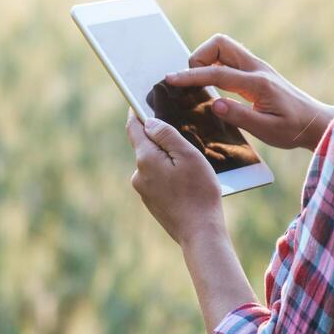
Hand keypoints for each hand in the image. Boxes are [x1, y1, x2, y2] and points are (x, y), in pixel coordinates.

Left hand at [127, 111, 224, 246]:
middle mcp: (139, 174)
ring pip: (154, 163)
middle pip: (145, 146)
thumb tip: (147, 122)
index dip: (136, 112)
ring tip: (191, 165)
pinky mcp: (152, 202)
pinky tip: (187, 182)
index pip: (134, 128)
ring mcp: (144, 191)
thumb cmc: (198, 191)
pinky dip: (169, 175)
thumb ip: (166, 134)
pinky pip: (158, 179)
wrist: (200, 233)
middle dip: (159, 138)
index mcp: (145, 159)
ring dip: (167, 159)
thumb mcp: (187, 155)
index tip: (137, 100)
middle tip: (180, 133)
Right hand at [165, 34, 333, 150]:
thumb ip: (240, 117)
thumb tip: (215, 104)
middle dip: (199, 57)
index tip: (171, 79)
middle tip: (191, 81)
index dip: (192, 76)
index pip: (218, 73)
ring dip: (206, 59)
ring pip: (223, 47)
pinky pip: (228, 59)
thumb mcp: (268, 131)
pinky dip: (214, 65)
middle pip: (220, 44)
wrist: (315, 122)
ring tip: (199, 83)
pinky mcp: (255, 71)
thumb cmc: (293, 129)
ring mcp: (256, 67)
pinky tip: (210, 84)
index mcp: (258, 83)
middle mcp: (256, 68)